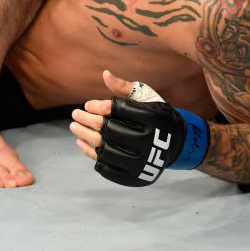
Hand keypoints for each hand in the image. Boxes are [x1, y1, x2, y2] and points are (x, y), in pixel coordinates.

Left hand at [70, 70, 208, 186]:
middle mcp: (149, 142)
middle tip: (74, 114)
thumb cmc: (155, 116)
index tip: (87, 104)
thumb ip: (124, 87)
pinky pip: (107, 167)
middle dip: (87, 120)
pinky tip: (82, 143)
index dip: (99, 107)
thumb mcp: (146, 97)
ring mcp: (142, 162)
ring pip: (104, 149)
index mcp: (153, 119)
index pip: (119, 110)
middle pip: (108, 130)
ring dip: (85, 137)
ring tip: (75, 127)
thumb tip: (105, 74)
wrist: (175, 144)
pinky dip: (91, 154)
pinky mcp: (134, 176)